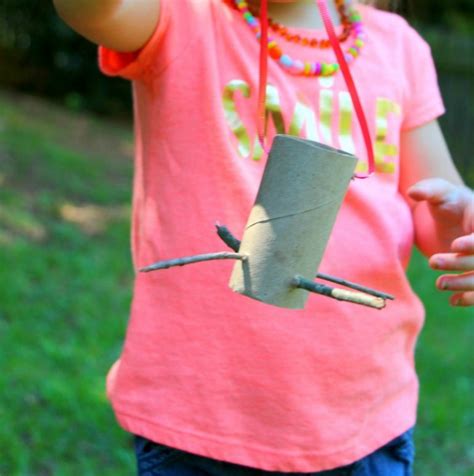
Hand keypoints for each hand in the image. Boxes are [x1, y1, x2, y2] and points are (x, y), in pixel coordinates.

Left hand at [408, 178, 473, 306]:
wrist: (449, 218)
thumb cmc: (445, 202)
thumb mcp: (438, 193)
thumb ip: (428, 190)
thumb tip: (413, 192)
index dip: (473, 243)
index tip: (455, 245)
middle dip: (461, 263)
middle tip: (433, 262)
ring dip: (464, 284)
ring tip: (439, 284)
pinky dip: (470, 298)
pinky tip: (453, 301)